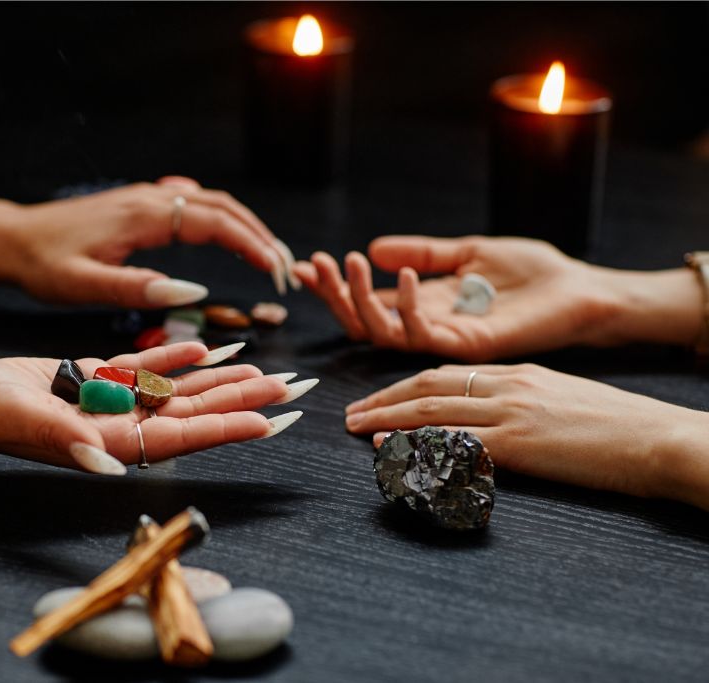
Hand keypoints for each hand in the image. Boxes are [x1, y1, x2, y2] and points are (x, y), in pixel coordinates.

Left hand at [0, 177, 296, 307]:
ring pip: (211, 203)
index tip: (276, 272)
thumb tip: (194, 291)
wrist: (12, 238)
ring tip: (269, 257)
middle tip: (285, 270)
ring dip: (245, 226)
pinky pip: (192, 204)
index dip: (252, 245)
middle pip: (223, 207)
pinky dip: (222, 219)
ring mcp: (146, 198)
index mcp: (143, 216)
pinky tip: (229, 235)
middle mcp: (150, 198)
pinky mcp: (140, 205)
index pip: (215, 223)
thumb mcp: (84, 285)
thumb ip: (137, 288)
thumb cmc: (43, 264)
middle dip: (260, 235)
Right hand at [0, 342, 313, 473]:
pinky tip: (209, 348)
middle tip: (294, 389)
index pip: (180, 437)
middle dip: (245, 402)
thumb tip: (106, 462)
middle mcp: (119, 428)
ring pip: (180, 391)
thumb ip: (65, 438)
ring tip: (266, 368)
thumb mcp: (22, 419)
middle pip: (195, 414)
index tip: (271, 421)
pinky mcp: (98, 380)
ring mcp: (112, 404)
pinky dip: (180, 358)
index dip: (227, 428)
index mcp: (109, 443)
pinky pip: (149, 370)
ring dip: (222, 380)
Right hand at [292, 235, 693, 361]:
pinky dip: (407, 306)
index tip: (302, 267)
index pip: (366, 300)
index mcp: (423, 304)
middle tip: (317, 264)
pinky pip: (422, 334)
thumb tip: (377, 248)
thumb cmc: (531, 271)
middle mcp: (426, 325)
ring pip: (381, 333)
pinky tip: (409, 275)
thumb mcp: (467, 250)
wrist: (579, 290)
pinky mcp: (466, 347)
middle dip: (334, 295)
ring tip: (350, 262)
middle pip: (362, 321)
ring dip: (359, 300)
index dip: (333, 287)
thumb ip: (423, 252)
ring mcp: (443, 339)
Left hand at [344, 363, 708, 508]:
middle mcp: (507, 385)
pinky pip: (453, 442)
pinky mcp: (518, 443)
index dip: (405, 386)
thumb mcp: (561, 398)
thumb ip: (520, 401)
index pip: (447, 373)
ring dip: (386, 418)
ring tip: (356, 428)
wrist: (659, 439)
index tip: (380, 398)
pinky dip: (414, 443)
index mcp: (518, 372)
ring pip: (431, 408)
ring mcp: (510, 412)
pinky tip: (389, 449)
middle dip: (384, 398)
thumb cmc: (617, 426)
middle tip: (351, 413)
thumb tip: (486, 419)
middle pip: (427, 385)